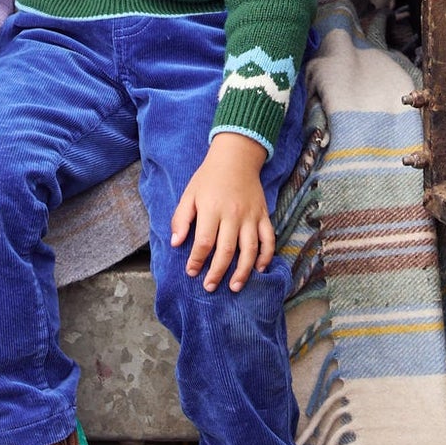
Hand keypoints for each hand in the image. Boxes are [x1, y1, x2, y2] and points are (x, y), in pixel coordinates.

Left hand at [171, 132, 274, 293]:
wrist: (236, 157)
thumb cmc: (209, 178)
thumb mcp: (189, 194)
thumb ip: (181, 218)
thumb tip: (176, 243)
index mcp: (212, 209)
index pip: (204, 242)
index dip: (197, 260)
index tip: (192, 272)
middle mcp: (233, 215)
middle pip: (226, 251)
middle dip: (217, 272)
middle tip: (210, 287)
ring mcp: (251, 216)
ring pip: (249, 250)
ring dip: (242, 271)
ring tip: (235, 287)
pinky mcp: (264, 215)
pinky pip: (268, 239)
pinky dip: (266, 256)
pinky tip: (259, 269)